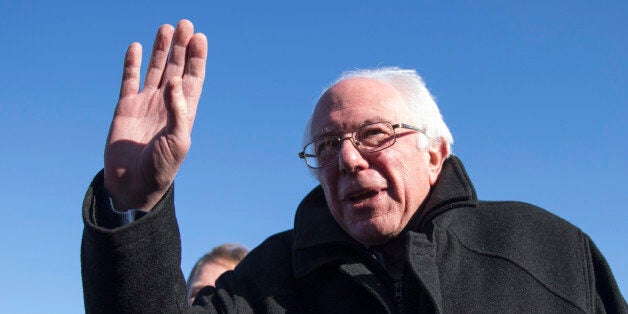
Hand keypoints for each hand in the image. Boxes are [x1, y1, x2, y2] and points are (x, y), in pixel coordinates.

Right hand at [104, 20, 206, 210]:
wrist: (133, 184)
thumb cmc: (161, 167)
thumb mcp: (178, 141)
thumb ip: (178, 112)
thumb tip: (174, 81)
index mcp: (183, 112)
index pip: (193, 79)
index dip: (197, 59)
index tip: (200, 37)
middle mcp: (166, 104)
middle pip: (176, 68)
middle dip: (181, 47)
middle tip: (185, 24)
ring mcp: (146, 104)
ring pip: (155, 70)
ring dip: (161, 50)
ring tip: (166, 28)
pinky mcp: (126, 107)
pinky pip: (129, 80)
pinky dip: (132, 64)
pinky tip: (137, 47)